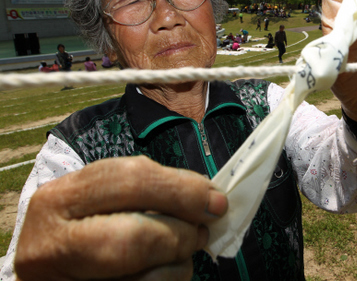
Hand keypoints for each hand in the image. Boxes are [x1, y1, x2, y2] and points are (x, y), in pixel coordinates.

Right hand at [14, 156, 227, 280]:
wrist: (45, 271)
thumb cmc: (82, 225)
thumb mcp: (99, 198)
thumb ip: (146, 190)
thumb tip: (208, 197)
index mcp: (58, 199)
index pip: (128, 182)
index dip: (181, 189)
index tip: (215, 198)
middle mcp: (51, 244)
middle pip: (133, 237)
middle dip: (181, 232)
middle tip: (203, 230)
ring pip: (144, 279)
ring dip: (179, 263)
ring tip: (184, 250)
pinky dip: (169, 280)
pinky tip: (168, 270)